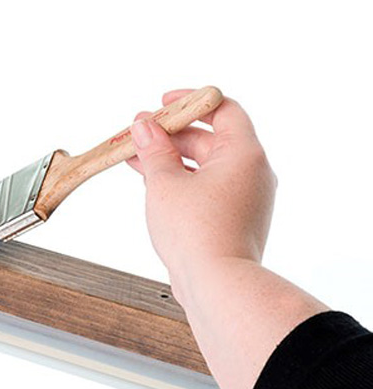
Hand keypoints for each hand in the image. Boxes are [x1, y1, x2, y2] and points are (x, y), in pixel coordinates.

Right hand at [127, 90, 276, 280]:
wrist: (218, 286)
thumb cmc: (197, 233)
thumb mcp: (164, 182)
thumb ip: (153, 150)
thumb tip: (144, 127)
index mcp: (245, 154)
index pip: (223, 110)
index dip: (191, 102)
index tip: (163, 103)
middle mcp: (252, 173)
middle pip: (211, 139)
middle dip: (171, 134)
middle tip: (139, 132)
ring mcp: (246, 199)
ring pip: (205, 167)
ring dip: (171, 160)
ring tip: (136, 158)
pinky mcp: (234, 221)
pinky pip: (207, 190)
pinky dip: (181, 183)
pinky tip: (152, 185)